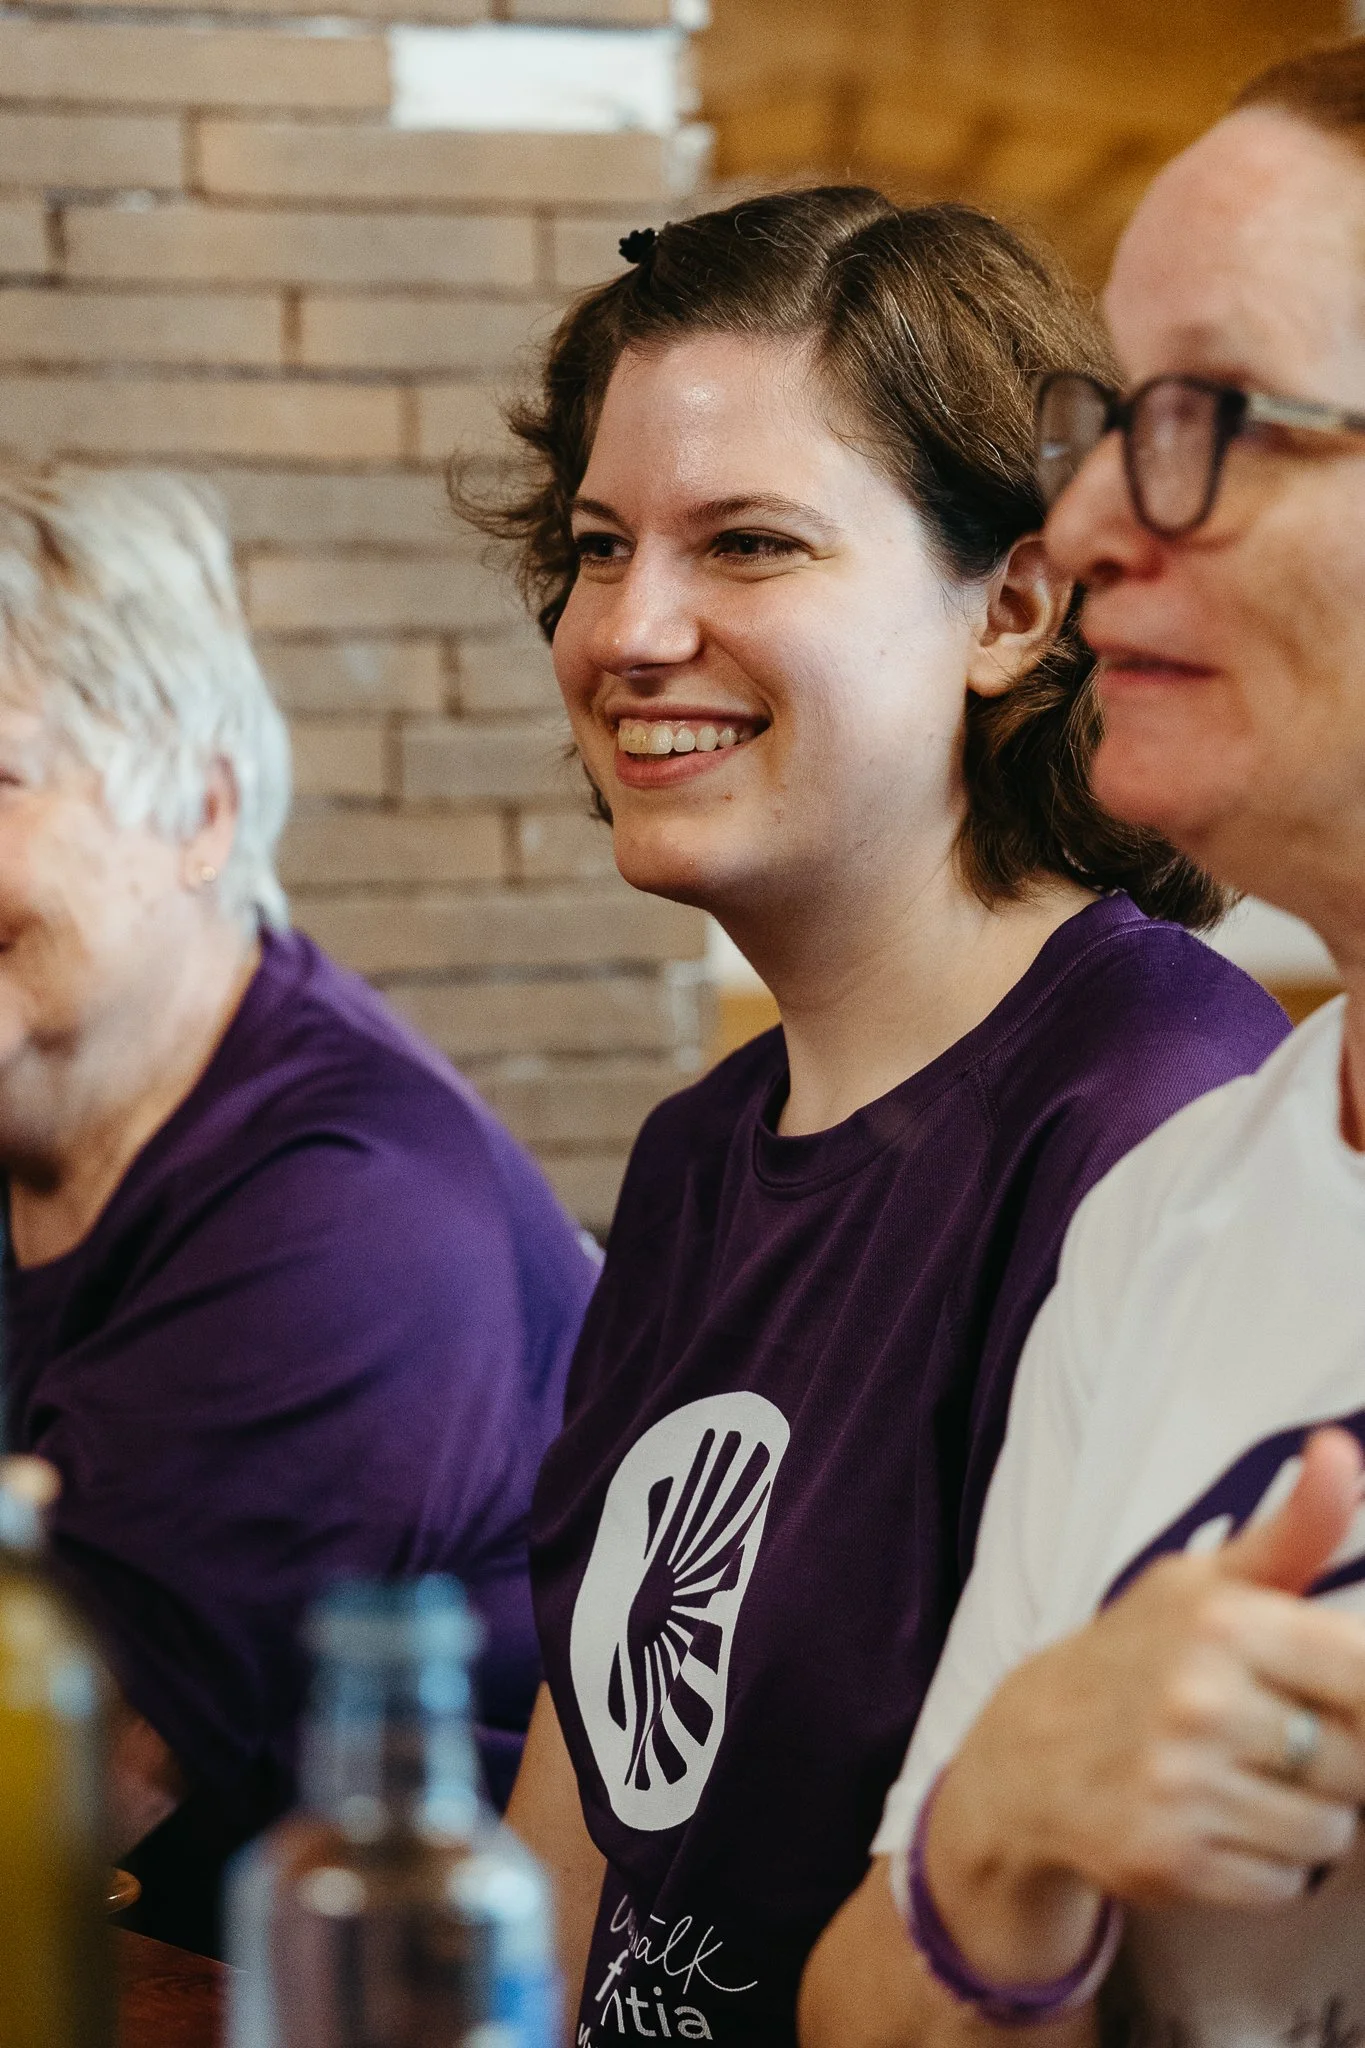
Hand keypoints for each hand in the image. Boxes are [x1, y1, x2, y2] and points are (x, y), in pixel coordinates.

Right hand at [927, 1429, 1364, 1980]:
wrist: (1025, 1753)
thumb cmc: (1139, 1657)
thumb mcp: (1205, 1582)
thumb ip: (1296, 1529)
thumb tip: (1344, 1447)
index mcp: (1219, 1620)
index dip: (1360, 1694)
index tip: (1326, 1692)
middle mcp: (1197, 1701)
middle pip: (1360, 1761)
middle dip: (1331, 1756)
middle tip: (1269, 1736)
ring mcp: (1180, 1787)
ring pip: (1332, 1831)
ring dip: (1305, 1815)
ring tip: (1244, 1780)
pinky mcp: (1167, 1862)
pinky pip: (1284, 1882)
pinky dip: (1266, 1865)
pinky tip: (1217, 1822)